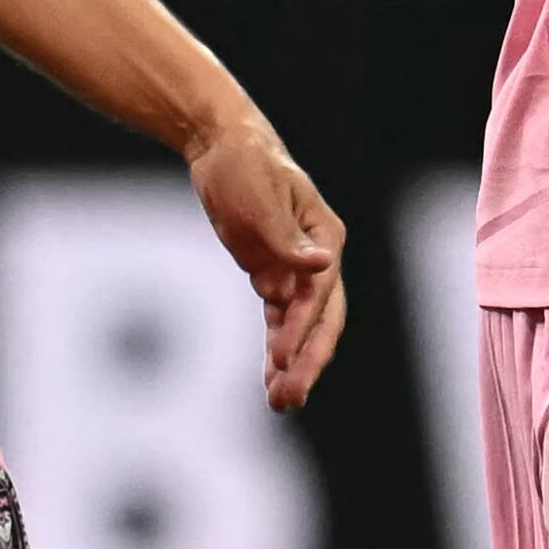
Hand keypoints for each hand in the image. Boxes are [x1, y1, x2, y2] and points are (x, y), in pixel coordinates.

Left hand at [188, 114, 350, 410]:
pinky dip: (276, 349)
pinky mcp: (270, 274)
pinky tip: (270, 378)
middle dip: (308, 361)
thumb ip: (287, 238)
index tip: (283, 358)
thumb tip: (321, 265)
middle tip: (290, 398)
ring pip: (300, 326)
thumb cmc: (246, 163)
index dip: (303, 328)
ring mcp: (294, 269)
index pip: (320, 293)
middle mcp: (317, 258)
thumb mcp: (262, 197)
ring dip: (293, 364)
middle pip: (321, 319)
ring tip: (280, 403)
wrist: (223, 145)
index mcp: (325, 237)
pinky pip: (278, 320)